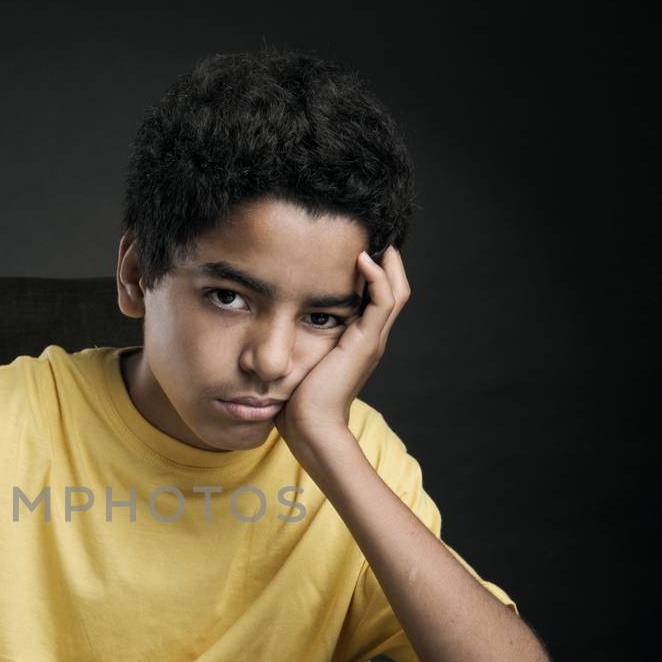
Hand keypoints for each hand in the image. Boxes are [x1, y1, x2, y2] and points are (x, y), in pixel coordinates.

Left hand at [274, 244, 410, 457]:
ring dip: (387, 262)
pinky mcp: (366, 343)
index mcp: (358, 343)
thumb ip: (291, 343)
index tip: (354, 246)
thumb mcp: (295, 362)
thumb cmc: (296, 403)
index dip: (372, 273)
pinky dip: (377, 277)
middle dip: (386, 261)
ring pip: (395, 291)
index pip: (376, 299)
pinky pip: (382, 301)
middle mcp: (371, 339)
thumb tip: (266, 331)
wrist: (309, 428)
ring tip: (375, 238)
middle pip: (394, 290)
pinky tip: (363, 258)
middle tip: (371, 233)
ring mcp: (372, 340)